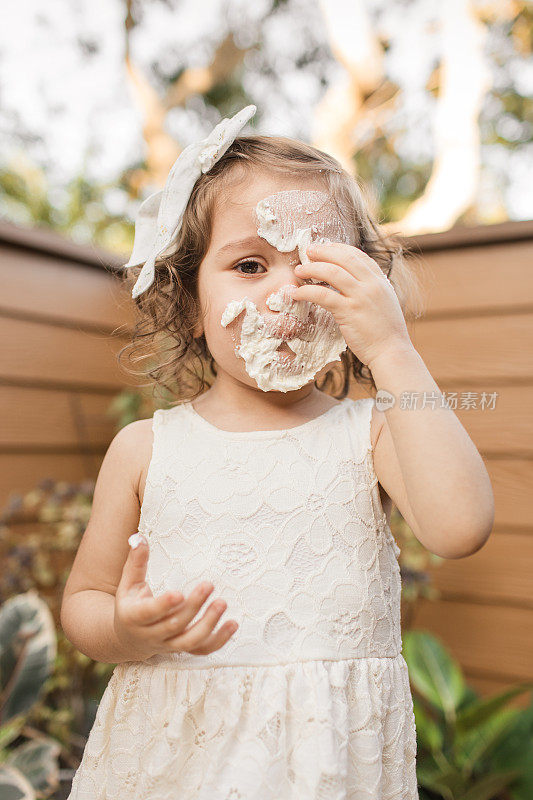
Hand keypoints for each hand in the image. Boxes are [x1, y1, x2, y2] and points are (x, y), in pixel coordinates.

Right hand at [113, 533, 238, 659]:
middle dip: (193, 606)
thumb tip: (138, 537)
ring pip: (190, 641)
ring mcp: (168, 644)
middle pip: (174, 624)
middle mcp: (151, 635)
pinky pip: (203, 649)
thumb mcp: (129, 583)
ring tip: (222, 603)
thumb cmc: (131, 603)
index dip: (164, 605)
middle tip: (209, 585)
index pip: (149, 613)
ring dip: (209, 624)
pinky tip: (233, 624)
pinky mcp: (183, 649)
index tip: (180, 593)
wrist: (129, 638)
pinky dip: (219, 640)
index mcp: (134, 617)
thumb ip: (136, 561)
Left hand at [288, 241, 413, 369]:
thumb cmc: (386, 334)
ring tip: (299, 270)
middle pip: (344, 257)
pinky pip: (322, 295)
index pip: (358, 255)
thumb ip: (371, 291)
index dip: (339, 249)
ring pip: (331, 272)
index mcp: (381, 281)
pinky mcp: (349, 311)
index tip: (325, 248)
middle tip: (308, 251)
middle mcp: (372, 285)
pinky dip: (306, 291)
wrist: (392, 352)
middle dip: (323, 251)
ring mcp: (361, 297)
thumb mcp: (385, 304)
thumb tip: (356, 284)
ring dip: (312, 268)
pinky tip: (296, 293)